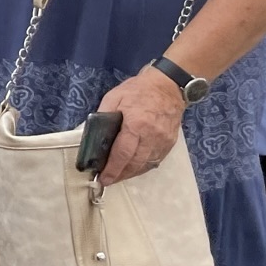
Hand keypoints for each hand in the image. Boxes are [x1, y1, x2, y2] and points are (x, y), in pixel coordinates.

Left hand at [94, 67, 187, 185]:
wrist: (168, 86)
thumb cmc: (138, 90)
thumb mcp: (114, 98)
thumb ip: (104, 117)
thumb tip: (95, 136)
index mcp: (136, 124)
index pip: (123, 153)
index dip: (112, 169)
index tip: (103, 179)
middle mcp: (152, 136)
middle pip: (135, 163)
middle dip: (121, 174)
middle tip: (108, 180)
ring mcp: (164, 140)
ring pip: (146, 164)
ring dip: (132, 173)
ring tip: (119, 175)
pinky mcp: (170, 142)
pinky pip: (156, 160)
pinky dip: (144, 166)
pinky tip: (134, 167)